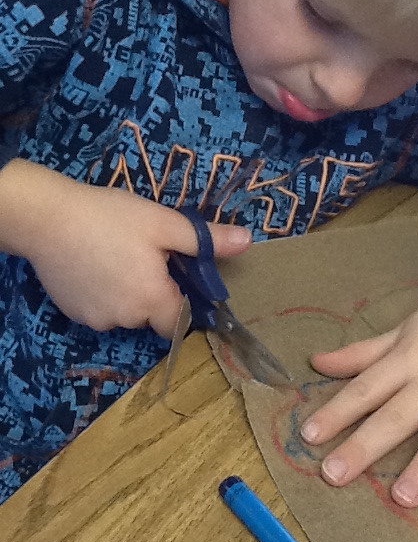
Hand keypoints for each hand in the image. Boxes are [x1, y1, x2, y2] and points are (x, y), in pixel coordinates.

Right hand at [0, 160, 250, 338]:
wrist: (46, 217)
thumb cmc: (111, 218)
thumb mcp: (164, 223)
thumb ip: (206, 240)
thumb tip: (247, 243)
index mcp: (152, 301)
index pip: (180, 323)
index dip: (185, 305)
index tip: (180, 279)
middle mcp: (125, 318)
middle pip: (152, 316)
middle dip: (154, 292)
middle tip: (145, 255)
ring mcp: (96, 319)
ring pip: (125, 312)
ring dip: (128, 292)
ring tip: (116, 255)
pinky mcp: (73, 312)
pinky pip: (100, 308)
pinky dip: (103, 292)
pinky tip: (94, 263)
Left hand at [300, 274, 417, 506]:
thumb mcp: (402, 331)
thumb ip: (362, 354)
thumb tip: (316, 363)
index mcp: (408, 360)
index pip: (366, 388)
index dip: (337, 411)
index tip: (309, 436)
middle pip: (397, 416)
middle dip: (365, 445)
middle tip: (334, 475)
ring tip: (404, 497)